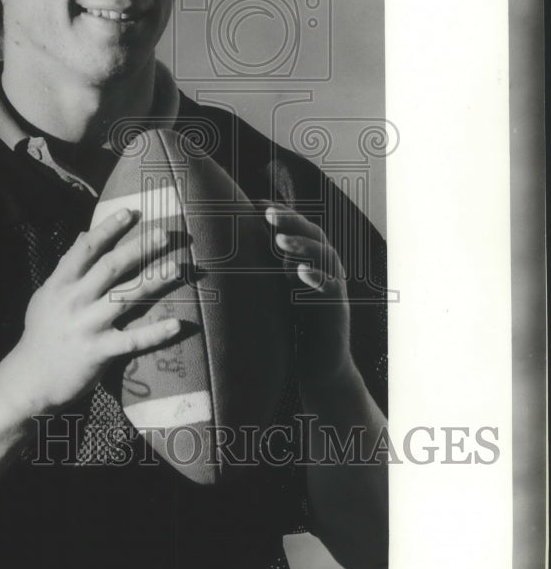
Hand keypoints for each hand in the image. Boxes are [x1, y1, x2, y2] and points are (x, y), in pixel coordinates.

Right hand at [11, 208, 181, 413]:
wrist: (29, 378)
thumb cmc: (41, 333)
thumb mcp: (47, 294)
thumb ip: (67, 266)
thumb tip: (84, 234)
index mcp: (61, 284)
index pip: (86, 248)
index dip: (108, 228)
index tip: (130, 212)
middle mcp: (75, 300)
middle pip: (111, 267)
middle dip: (138, 248)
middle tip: (164, 233)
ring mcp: (87, 325)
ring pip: (125, 298)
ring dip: (153, 281)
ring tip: (176, 268)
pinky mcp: (99, 351)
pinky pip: (133, 340)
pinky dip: (156, 333)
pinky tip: (178, 324)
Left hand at [265, 204, 351, 384]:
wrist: (319, 366)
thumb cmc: (293, 325)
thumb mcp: (276, 291)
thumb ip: (265, 268)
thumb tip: (232, 246)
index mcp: (309, 260)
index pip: (297, 229)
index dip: (280, 215)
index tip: (255, 203)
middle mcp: (324, 268)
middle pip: (312, 235)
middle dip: (290, 221)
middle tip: (268, 212)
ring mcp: (332, 287)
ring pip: (324, 257)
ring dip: (302, 246)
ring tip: (281, 240)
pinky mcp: (336, 309)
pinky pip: (330, 289)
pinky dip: (316, 278)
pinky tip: (301, 272)